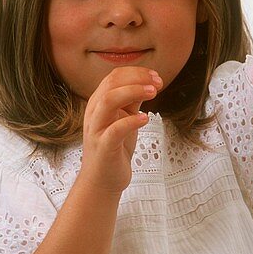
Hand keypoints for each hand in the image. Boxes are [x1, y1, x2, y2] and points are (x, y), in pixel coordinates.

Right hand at [77, 66, 162, 195]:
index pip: (114, 76)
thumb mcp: (124, 118)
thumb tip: (148, 82)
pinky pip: (115, 129)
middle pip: (111, 83)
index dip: (137, 72)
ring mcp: (97, 129)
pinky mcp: (103, 147)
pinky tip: (146, 119)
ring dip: (133, 92)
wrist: (102, 181)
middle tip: (158, 83)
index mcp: (99, 103)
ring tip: (153, 93)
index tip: (156, 77)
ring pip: (109, 100)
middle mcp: (94, 112)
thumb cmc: (115, 147)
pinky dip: (131, 121)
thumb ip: (131, 101)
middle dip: (137, 78)